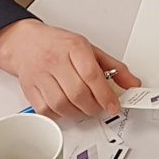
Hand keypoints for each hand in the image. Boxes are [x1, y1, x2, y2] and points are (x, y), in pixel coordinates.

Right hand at [0, 19, 140, 117]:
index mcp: (74, 47)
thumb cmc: (59, 45)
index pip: (92, 75)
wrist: (26, 42)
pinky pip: (46, 111)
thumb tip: (132, 83)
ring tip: (85, 108)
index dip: (105, 95)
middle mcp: (56, 60)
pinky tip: (66, 108)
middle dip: (93, 107)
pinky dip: (59, 115)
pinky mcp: (30, 89)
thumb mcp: (90, 49)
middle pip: (78, 93)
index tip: (113, 106)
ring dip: (78, 113)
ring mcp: (41, 75)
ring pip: (62, 105)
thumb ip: (114, 67)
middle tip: (100, 108)